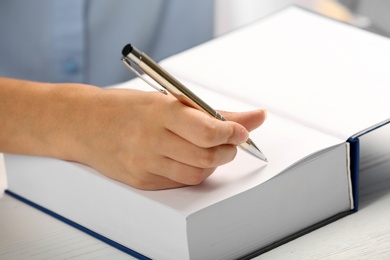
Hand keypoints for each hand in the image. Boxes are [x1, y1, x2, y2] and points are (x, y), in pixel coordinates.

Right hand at [72, 88, 265, 189]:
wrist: (85, 124)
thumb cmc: (127, 108)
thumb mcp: (169, 99)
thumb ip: (214, 112)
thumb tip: (255, 118)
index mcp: (160, 111)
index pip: (209, 131)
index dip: (233, 133)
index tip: (240, 132)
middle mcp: (151, 138)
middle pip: (207, 156)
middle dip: (228, 150)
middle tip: (228, 142)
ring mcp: (145, 162)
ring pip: (198, 173)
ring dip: (212, 162)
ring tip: (206, 149)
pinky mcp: (142, 180)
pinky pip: (181, 181)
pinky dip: (193, 171)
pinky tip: (186, 158)